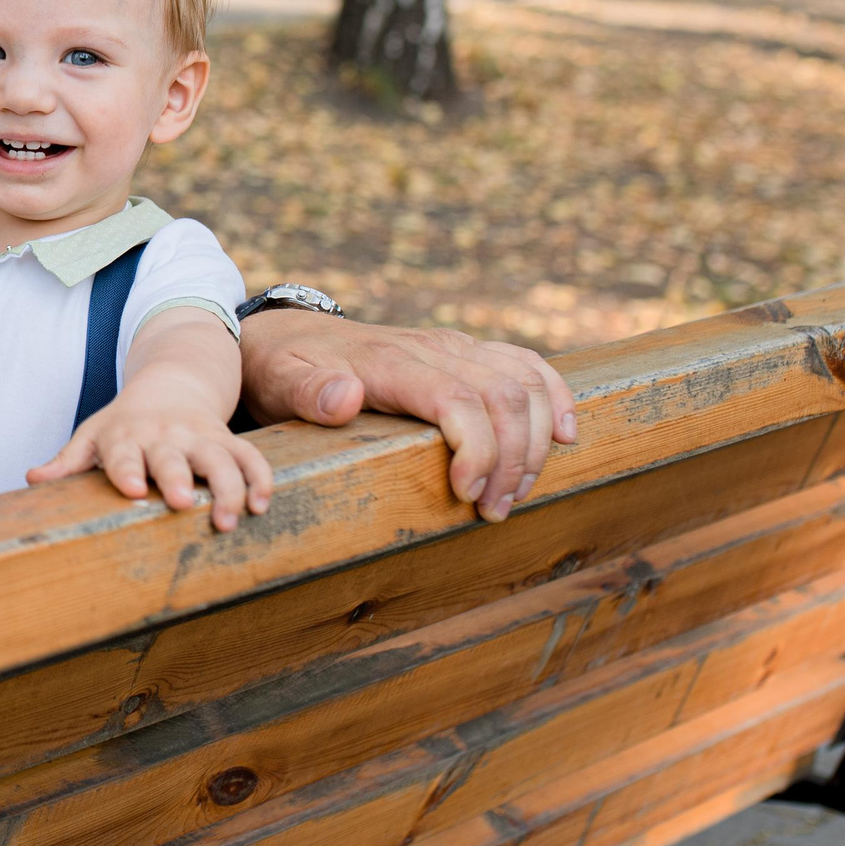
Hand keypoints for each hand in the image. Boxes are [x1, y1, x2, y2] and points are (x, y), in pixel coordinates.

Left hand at [29, 401, 271, 532]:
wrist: (171, 383)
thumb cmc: (124, 423)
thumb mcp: (93, 436)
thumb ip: (68, 461)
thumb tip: (33, 480)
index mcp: (126, 436)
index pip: (123, 454)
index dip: (126, 470)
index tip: (132, 489)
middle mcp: (165, 436)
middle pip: (172, 458)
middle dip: (177, 479)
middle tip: (182, 503)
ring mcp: (199, 437)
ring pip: (220, 459)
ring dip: (228, 488)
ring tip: (228, 520)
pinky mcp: (227, 440)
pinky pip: (250, 457)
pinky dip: (260, 478)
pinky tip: (263, 504)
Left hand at [238, 310, 578, 522]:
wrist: (284, 334)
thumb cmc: (282, 368)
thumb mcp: (279, 381)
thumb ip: (309, 391)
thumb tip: (346, 396)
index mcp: (390, 363)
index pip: (458, 400)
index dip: (478, 450)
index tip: (467, 496)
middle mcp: (431, 348)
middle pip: (502, 395)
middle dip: (512, 459)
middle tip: (493, 511)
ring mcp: (453, 346)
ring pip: (523, 382)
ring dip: (534, 442)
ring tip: (515, 494)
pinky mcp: (464, 351)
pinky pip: (526, 364)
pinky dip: (555, 396)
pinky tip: (565, 435)